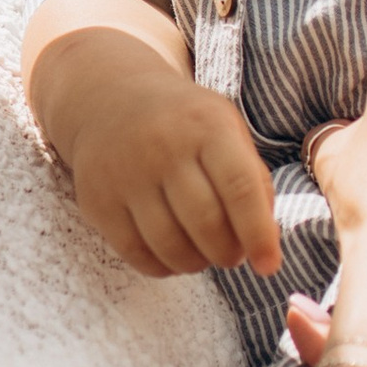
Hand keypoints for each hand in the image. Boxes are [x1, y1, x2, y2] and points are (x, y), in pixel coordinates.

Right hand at [58, 46, 282, 279]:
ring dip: (196, 263)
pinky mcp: (98, 199)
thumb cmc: (184, 123)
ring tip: (203, 255)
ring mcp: (126, 173)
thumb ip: (253, 178)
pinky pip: (135, 252)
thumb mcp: (227, 129)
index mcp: (207, 126)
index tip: (268, 265)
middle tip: (232, 256)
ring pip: (170, 244)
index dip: (258, 234)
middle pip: (206, 223)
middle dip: (227, 253)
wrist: (110, 99)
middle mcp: (164, 146)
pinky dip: (162, 267)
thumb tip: (265, 240)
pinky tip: (173, 257)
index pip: (240, 188)